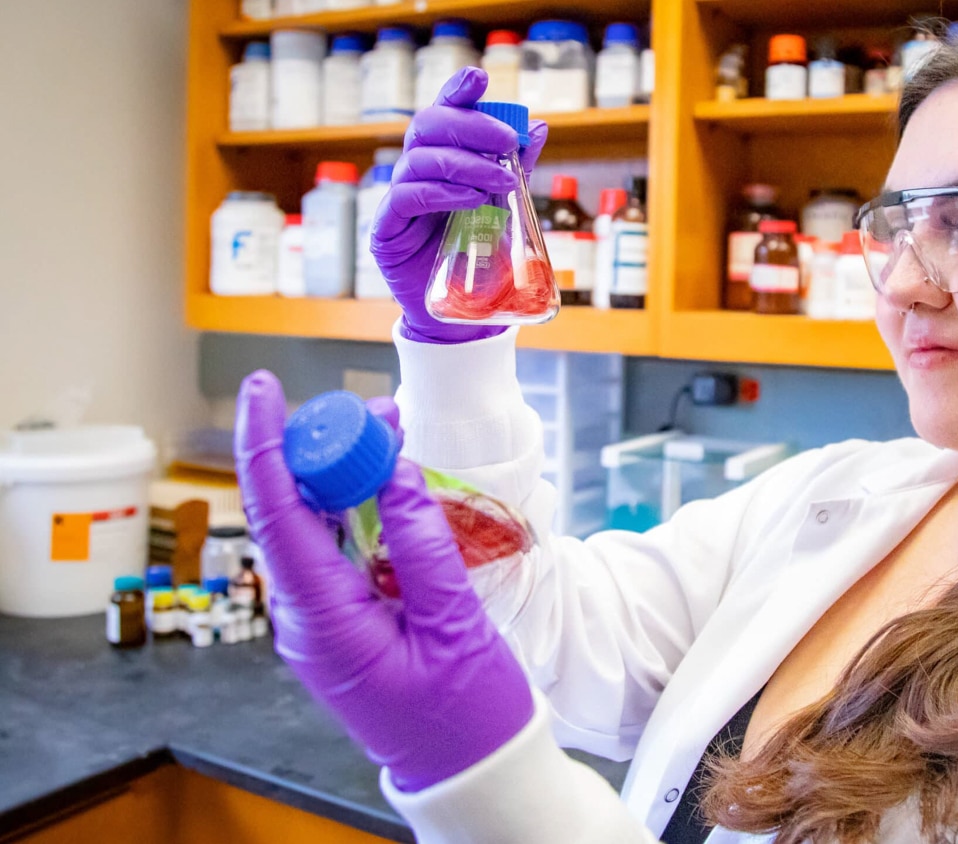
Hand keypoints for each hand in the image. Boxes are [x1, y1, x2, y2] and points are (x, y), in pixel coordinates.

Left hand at [235, 370, 535, 791]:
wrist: (473, 777)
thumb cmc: (467, 718)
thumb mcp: (455, 627)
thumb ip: (422, 545)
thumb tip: (396, 471)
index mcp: (325, 623)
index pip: (278, 516)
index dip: (266, 445)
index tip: (265, 389)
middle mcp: (308, 621)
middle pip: (294, 515)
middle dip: (321, 451)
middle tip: (371, 412)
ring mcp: (324, 624)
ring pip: (318, 532)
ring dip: (346, 481)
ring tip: (389, 437)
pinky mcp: (346, 625)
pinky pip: (341, 556)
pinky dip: (362, 515)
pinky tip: (392, 488)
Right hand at [371, 67, 549, 343]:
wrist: (460, 316)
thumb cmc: (480, 257)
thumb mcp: (506, 208)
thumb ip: (515, 168)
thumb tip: (537, 127)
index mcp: (440, 160)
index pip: (442, 113)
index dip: (455, 91)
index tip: (478, 77)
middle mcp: (414, 172)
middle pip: (427, 126)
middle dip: (470, 126)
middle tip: (507, 140)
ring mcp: (397, 199)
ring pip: (420, 159)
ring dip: (466, 164)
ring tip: (502, 181)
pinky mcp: (387, 230)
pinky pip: (406, 197)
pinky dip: (442, 192)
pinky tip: (471, 199)